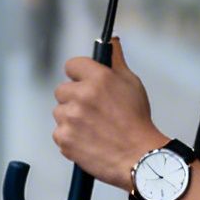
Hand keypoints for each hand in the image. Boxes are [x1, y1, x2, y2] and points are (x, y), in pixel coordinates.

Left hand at [51, 37, 164, 188]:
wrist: (140, 158)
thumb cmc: (138, 122)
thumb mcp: (132, 84)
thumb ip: (116, 61)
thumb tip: (111, 41)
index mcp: (98, 78)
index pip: (71, 65)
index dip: (79, 75)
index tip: (85, 83)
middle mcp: (81, 95)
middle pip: (62, 90)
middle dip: (74, 99)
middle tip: (93, 111)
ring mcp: (70, 118)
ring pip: (60, 112)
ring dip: (71, 119)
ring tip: (94, 128)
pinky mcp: (64, 139)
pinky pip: (59, 133)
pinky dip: (71, 138)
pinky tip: (88, 140)